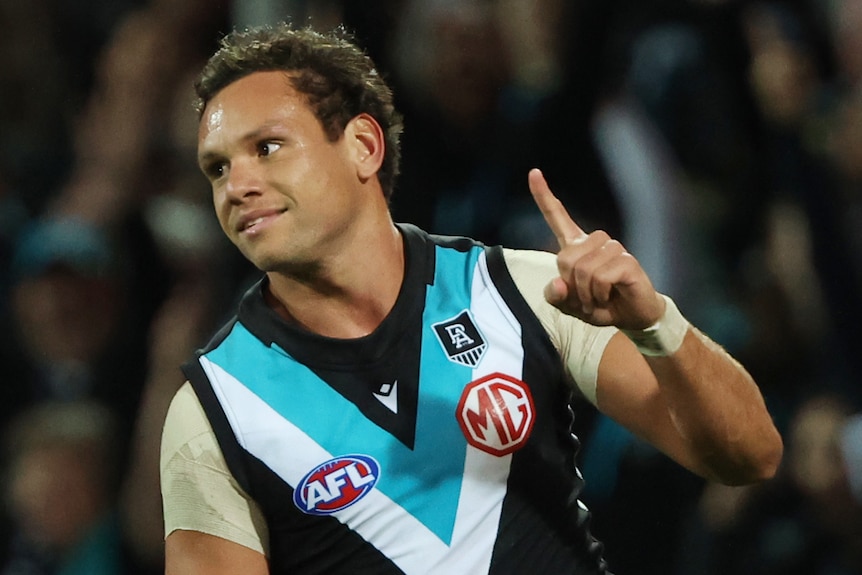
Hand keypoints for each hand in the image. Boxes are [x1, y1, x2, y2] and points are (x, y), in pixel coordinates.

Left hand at [528, 168, 664, 328]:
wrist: (632, 316)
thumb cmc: (602, 305)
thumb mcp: (571, 306)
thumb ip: (556, 297)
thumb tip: (558, 283)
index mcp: (576, 246)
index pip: (557, 217)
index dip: (544, 197)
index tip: (533, 173)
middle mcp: (595, 242)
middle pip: (566, 257)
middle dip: (571, 285)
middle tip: (586, 298)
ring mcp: (613, 249)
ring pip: (583, 269)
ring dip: (587, 293)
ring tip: (598, 298)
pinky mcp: (628, 261)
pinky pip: (601, 277)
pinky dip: (600, 294)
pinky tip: (609, 297)